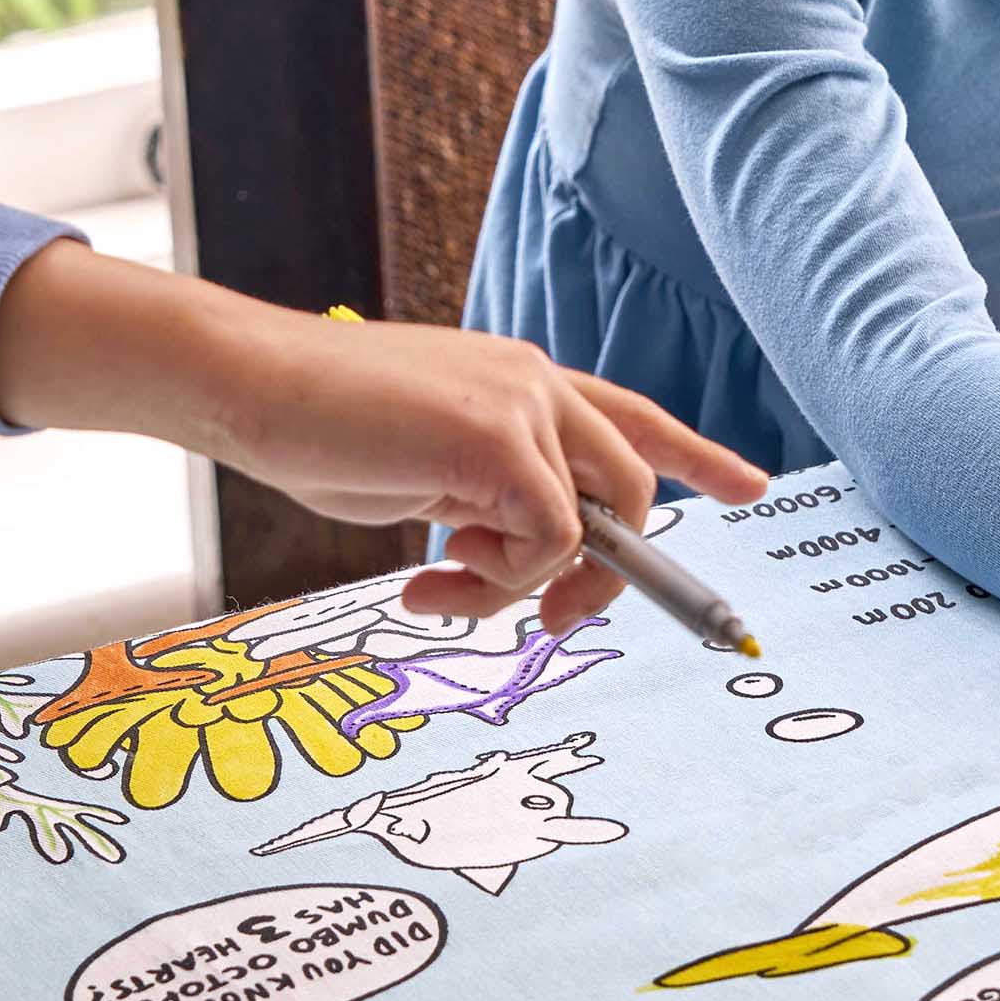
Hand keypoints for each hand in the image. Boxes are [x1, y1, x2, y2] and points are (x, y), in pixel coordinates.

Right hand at [227, 308, 767, 633]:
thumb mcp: (424, 469)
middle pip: (632, 483)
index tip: (750, 487)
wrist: (249, 384)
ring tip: (443, 587)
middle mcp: (536, 381)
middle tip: (546, 620)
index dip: (696, 453)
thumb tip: (529, 556)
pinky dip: (494, 585)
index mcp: (519, 380)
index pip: (630, 414)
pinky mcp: (498, 439)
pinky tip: (426, 579)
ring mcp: (522, 403)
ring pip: (594, 522)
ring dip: (526, 584)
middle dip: (607, 571)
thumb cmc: (317, 428)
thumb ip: (486, 498)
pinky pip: (547, 544)